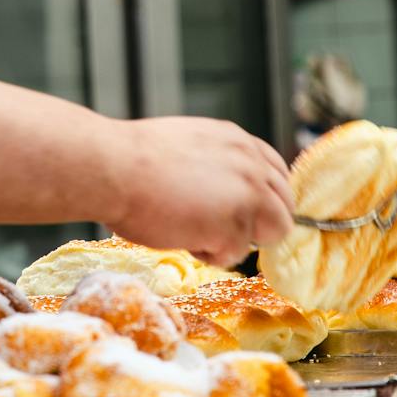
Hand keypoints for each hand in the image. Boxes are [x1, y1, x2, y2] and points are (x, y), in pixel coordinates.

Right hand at [106, 118, 292, 266]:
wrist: (112, 168)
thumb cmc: (132, 160)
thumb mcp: (188, 146)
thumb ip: (216, 164)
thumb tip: (218, 189)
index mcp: (239, 141)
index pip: (278, 175)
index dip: (262, 200)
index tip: (244, 214)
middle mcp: (252, 164)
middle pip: (284, 208)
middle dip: (256, 225)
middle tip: (218, 230)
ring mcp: (248, 195)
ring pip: (271, 233)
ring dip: (236, 240)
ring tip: (194, 231)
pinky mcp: (235, 225)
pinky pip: (235, 255)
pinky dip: (209, 254)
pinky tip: (181, 236)